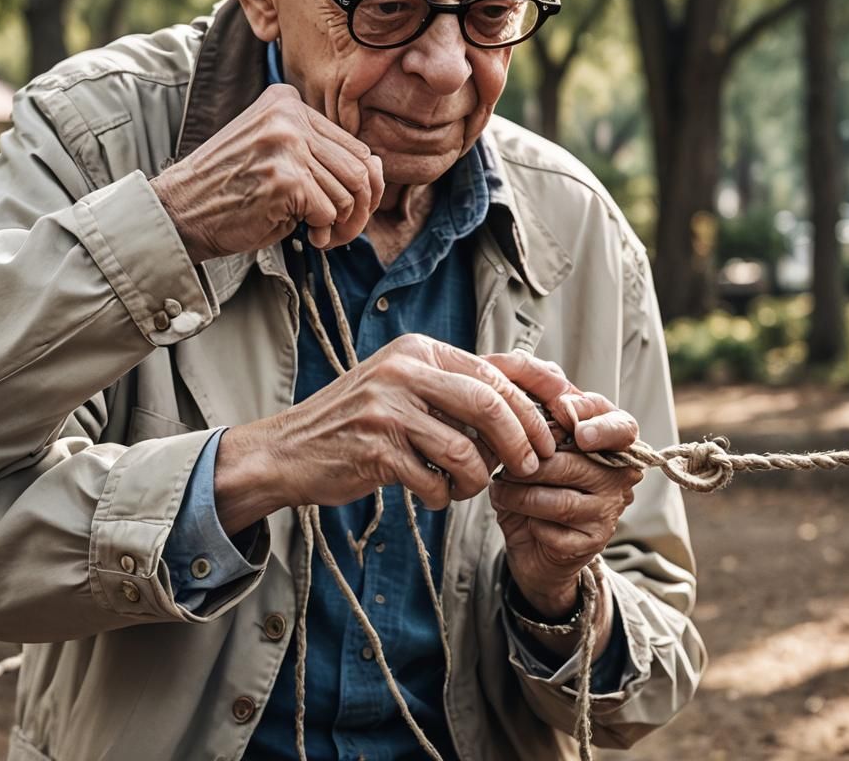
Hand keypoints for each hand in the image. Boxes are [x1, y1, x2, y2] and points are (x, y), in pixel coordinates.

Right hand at [151, 83, 384, 260]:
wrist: (180, 212)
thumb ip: (319, 155)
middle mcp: (288, 116)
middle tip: (341, 230)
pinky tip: (308, 237)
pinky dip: (325, 232)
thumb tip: (379, 170)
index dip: (363, 184)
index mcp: (286, 102)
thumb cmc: (231, 191)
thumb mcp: (274, 155)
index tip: (346, 209)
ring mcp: (286, 145)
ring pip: (349, 191)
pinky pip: (329, 211)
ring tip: (322, 235)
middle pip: (360, 167)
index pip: (353, 144)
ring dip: (343, 224)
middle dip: (360, 208)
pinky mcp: (285, 179)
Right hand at [214, 335, 558, 532]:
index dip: (538, 402)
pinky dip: (444, 497)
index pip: (497, 370)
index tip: (560, 429)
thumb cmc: (357, 421)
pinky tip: (434, 495)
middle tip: (533, 466)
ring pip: (467, 450)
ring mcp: (387, 408)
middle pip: (491, 404)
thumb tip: (532, 394)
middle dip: (524, 442)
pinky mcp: (375, 448)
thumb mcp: (404, 386)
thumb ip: (457, 387)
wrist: (288, 450)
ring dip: (480, 480)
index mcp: (419, 350)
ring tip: (469, 487)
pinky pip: (435, 481)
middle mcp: (405, 370)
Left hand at [483, 352, 641, 618]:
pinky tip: (514, 512)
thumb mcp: (535, 432)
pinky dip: (522, 518)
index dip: (598, 426)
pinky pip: (550, 528)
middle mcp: (619, 475)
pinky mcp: (589, 543)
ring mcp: (607, 511)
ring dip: (517, 492)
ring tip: (500, 486)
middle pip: (573, 463)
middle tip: (504, 463)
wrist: (531, 537)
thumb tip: (529, 363)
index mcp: (611, 440)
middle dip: (528, 463)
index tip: (574, 430)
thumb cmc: (534, 474)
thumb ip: (536, 395)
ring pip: (557, 499)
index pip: (622, 426)